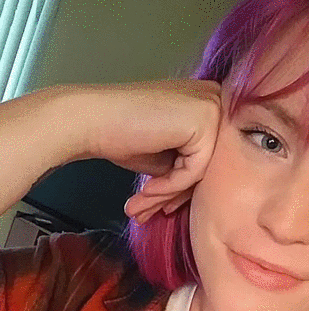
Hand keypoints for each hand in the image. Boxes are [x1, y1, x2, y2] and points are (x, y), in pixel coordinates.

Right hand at [83, 79, 221, 222]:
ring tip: (140, 207)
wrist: (93, 120)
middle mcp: (213, 98)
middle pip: (205, 164)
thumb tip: (198, 197)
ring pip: (200, 170)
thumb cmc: (122, 134)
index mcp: (204, 101)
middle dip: (173, 194)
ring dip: (167, 194)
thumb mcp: (165, 155)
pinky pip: (194, 170)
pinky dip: (169, 186)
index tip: (161, 206)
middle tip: (146, 212)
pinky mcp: (205, 119)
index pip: (204, 156)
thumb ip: (187, 166)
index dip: (180, 186)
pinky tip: (146, 190)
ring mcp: (211, 106)